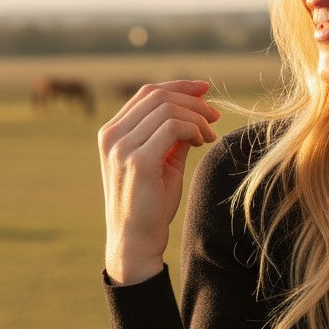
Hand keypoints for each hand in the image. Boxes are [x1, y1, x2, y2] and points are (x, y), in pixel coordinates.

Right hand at [98, 79, 219, 283]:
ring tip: (209, 136)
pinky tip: (202, 142)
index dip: (179, 86)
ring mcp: (121, 148)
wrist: (135, 241)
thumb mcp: (163, 162)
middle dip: (193, 101)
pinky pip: (173, 127)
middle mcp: (112, 136)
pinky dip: (194, 129)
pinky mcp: (138, 161)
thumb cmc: (150, 205)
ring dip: (197, 118)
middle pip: (158, 97)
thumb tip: (197, 112)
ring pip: (168, 109)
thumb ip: (173, 136)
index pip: (147, 94)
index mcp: (113, 132)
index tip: (205, 90)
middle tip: (215, 117)